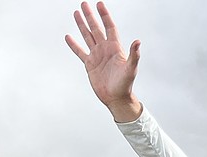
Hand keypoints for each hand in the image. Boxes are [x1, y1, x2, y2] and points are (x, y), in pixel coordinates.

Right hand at [65, 1, 142, 121]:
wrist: (117, 98)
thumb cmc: (126, 84)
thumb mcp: (131, 69)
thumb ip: (134, 55)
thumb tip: (138, 41)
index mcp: (115, 48)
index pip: (109, 27)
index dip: (105, 15)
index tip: (99, 4)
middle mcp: (105, 49)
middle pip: (96, 28)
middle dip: (90, 16)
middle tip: (84, 3)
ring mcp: (97, 56)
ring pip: (88, 36)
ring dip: (82, 25)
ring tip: (76, 13)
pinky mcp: (90, 64)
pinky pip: (80, 52)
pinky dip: (74, 44)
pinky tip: (68, 36)